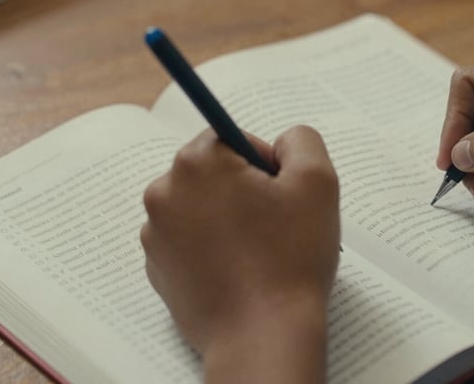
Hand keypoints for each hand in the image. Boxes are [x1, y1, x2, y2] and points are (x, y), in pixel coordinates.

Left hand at [141, 126, 339, 382]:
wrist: (262, 335)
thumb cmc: (290, 259)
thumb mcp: (317, 181)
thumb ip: (302, 141)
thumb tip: (283, 142)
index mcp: (197, 163)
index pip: (233, 138)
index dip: (266, 163)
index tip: (281, 195)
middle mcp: (165, 193)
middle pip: (214, 172)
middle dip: (246, 190)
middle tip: (275, 225)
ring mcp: (157, 235)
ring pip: (203, 207)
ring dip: (230, 219)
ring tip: (259, 253)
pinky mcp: (158, 269)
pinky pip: (191, 242)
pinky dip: (214, 248)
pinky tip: (240, 271)